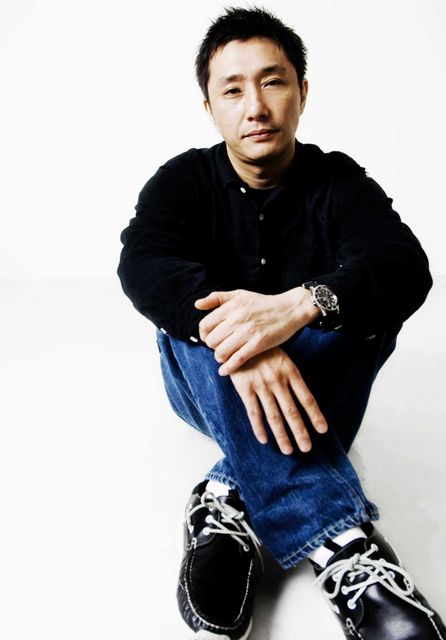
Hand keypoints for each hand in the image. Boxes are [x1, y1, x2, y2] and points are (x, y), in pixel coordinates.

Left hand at [195, 288, 318, 374]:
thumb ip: (217, 298)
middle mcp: (237, 318)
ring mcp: (248, 331)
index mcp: (231, 306)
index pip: (205, 325)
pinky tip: (225, 370)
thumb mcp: (239, 294)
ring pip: (221, 352)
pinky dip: (228, 368)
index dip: (204, 335)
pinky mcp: (258, 343)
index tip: (210, 338)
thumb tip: (196, 305)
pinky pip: (237, 359)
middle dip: (212, 347)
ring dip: (220, 358)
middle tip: (219, 348)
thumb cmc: (263, 303)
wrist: (290, 309)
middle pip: (211, 341)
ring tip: (224, 357)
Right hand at [229, 346, 327, 454]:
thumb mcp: (283, 359)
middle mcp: (278, 381)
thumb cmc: (264, 350)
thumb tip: (303, 400)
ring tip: (288, 450)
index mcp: (291, 372)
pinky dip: (258, 427)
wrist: (239, 337)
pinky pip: (253, 412)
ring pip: (273, 416)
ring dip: (281, 435)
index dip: (315, 415)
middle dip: (300, 431)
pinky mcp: (245, 388)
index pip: (307, 398)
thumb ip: (292, 378)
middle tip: (306, 448)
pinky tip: (264, 440)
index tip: (322, 430)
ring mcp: (261, 385)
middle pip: (291, 411)